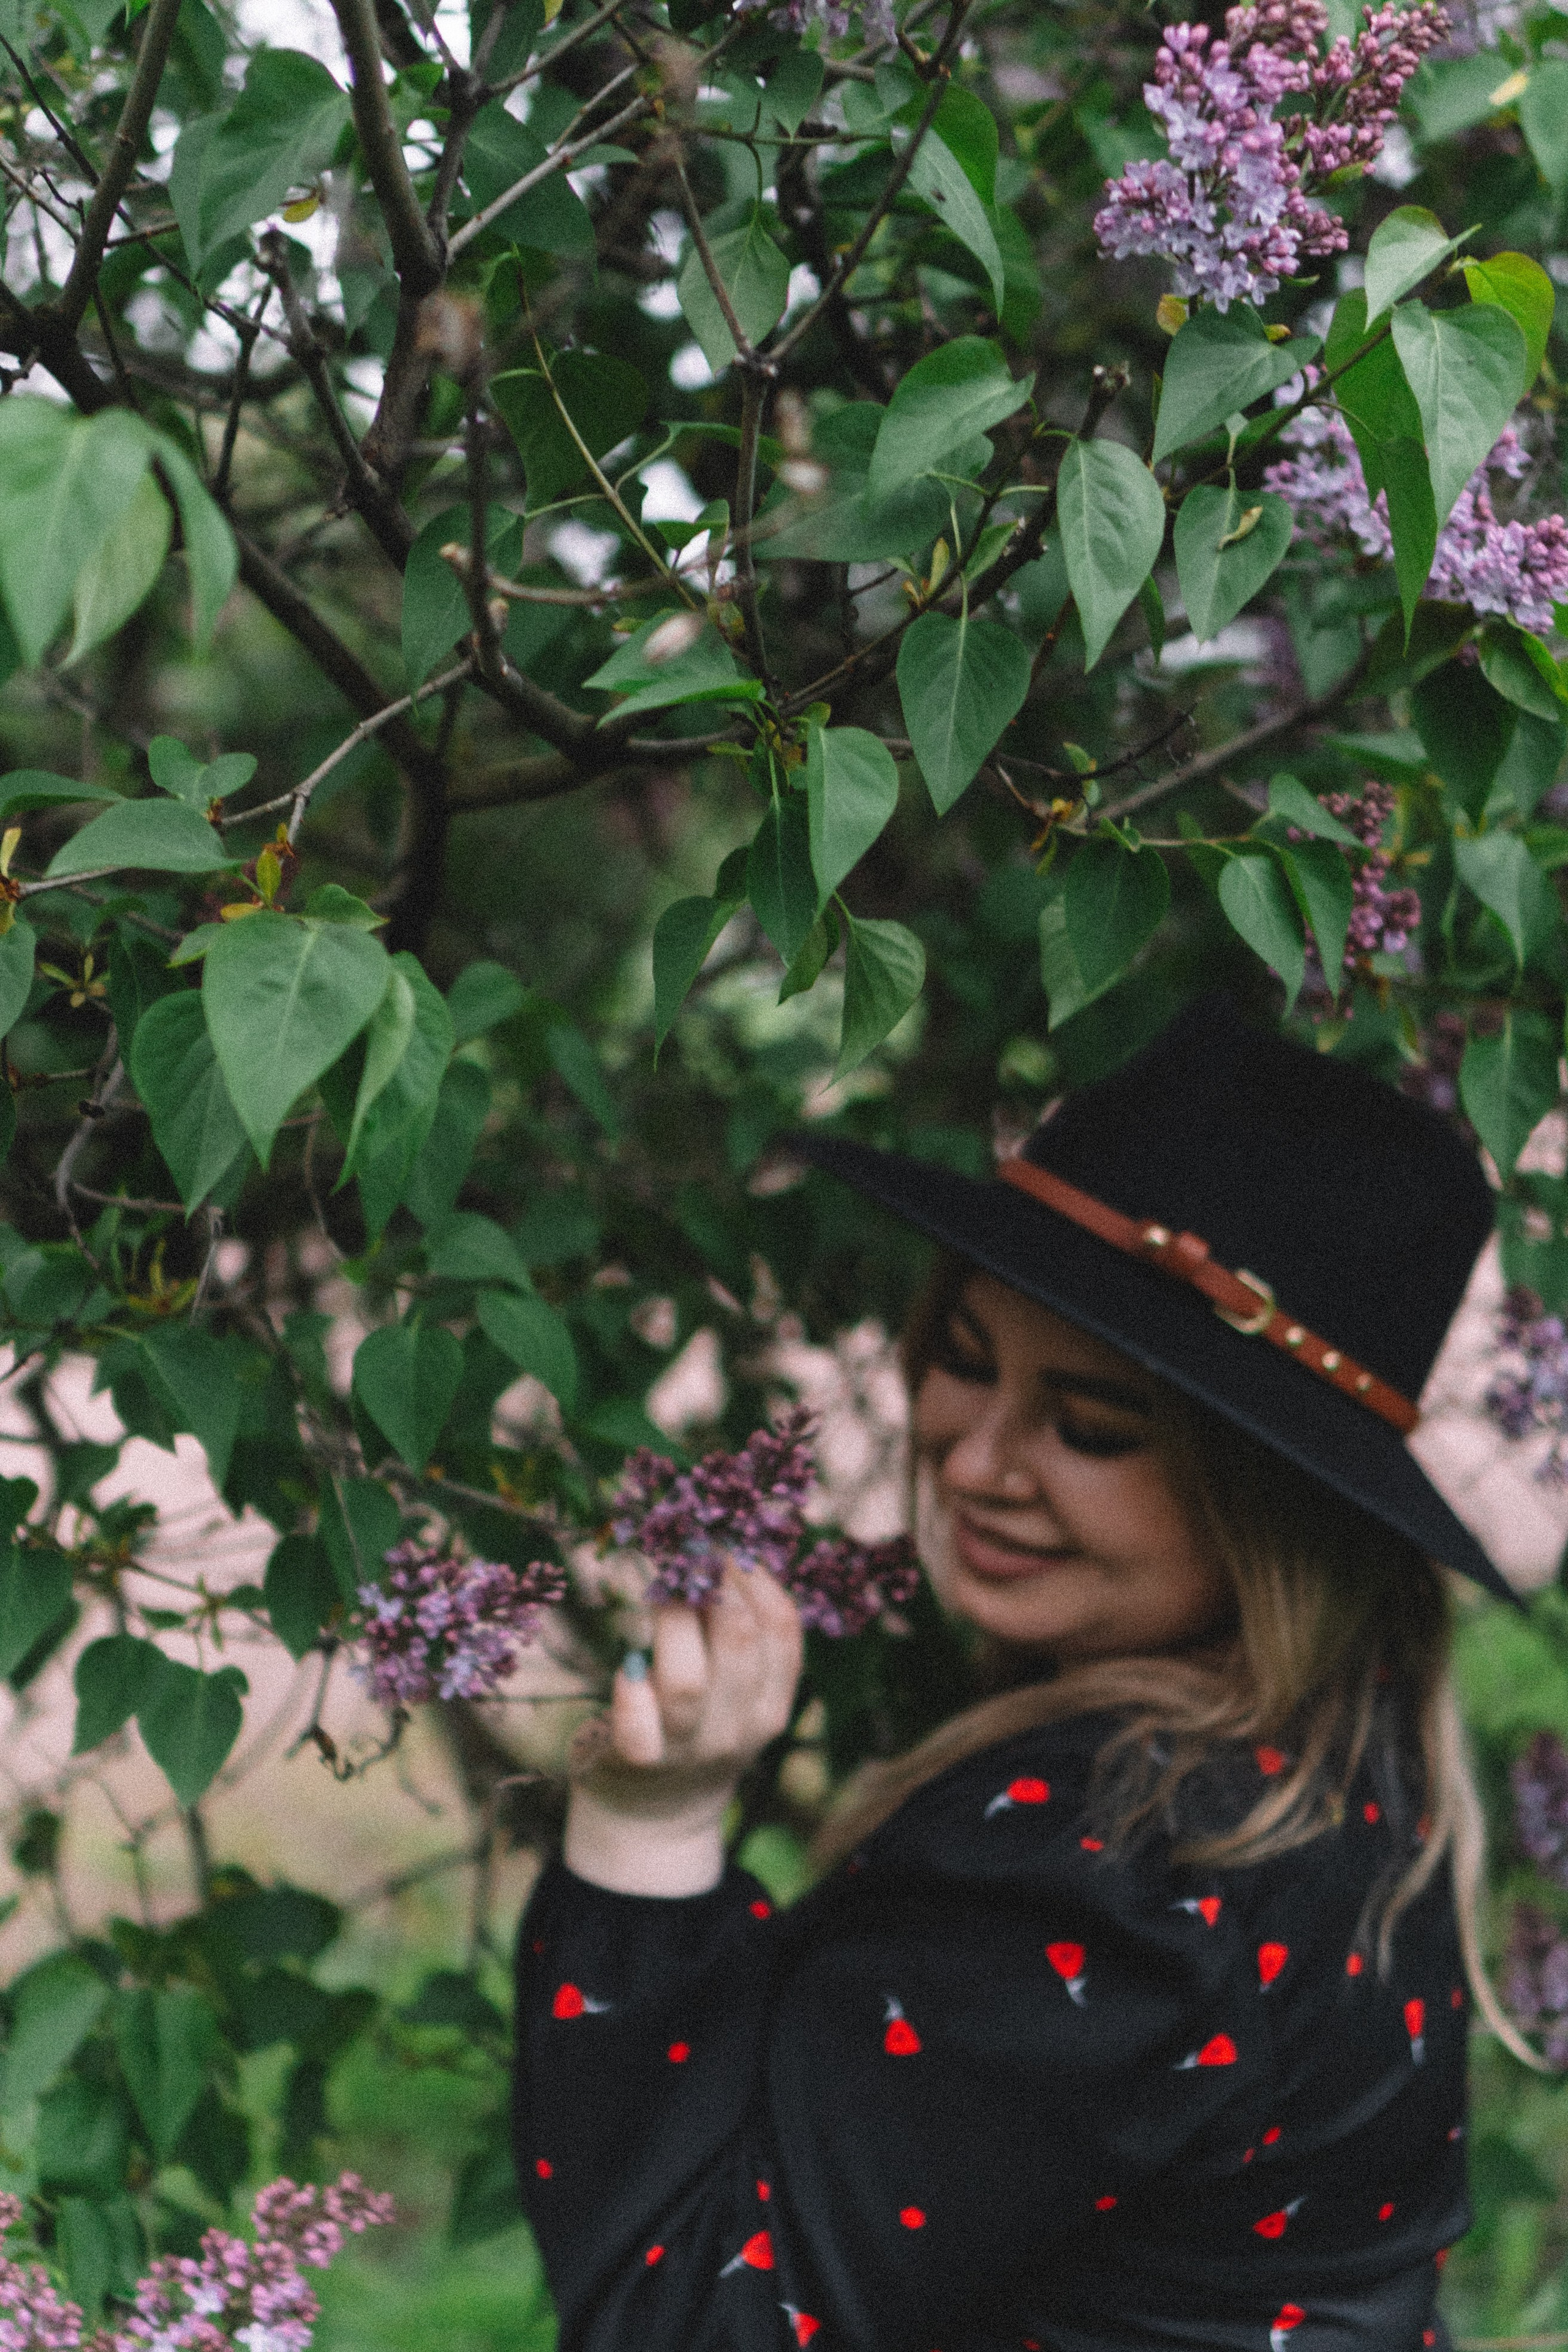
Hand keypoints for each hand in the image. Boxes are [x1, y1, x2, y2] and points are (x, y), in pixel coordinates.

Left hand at [563, 1562, 803, 1896]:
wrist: (656, 1814)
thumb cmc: (695, 1726)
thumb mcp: (737, 1691)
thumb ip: (743, 1636)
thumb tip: (730, 1545)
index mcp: (772, 1704)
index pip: (782, 1628)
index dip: (754, 1574)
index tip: (725, 1539)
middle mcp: (739, 1728)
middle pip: (738, 1641)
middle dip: (712, 1580)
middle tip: (686, 1544)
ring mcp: (689, 1748)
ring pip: (687, 1678)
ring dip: (671, 1617)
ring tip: (659, 1582)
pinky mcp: (638, 1761)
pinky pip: (637, 1728)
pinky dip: (630, 1694)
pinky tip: (627, 1664)